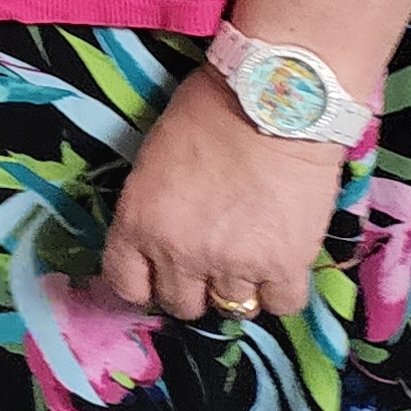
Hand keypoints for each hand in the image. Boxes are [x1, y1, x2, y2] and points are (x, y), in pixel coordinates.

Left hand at [103, 67, 349, 320]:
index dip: (144, 283)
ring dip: (239, 286)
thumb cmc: (208, 112)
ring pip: (232, 309)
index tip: (158, 275)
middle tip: (210, 261)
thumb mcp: (153, 160)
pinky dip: (281, 288)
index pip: (126, 285)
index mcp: (138, 223)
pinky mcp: (284, 266)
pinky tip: (282, 261)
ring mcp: (233, 265)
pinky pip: (281, 305)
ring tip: (250, 254)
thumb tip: (160, 236)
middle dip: (193, 286)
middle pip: (181, 305)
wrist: (273, 100)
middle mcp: (180, 253)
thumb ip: (153, 208)